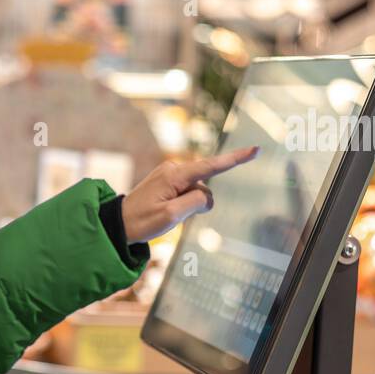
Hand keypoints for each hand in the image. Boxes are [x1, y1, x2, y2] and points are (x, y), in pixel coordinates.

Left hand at [120, 145, 259, 243]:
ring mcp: (170, 174)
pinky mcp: (168, 181)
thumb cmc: (142, 221)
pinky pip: (187, 193)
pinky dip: (183, 204)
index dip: (235, 159)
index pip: (212, 166)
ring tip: (163, 213)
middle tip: (170, 214)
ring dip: (188, 206)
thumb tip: (206, 197)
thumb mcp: (171, 216)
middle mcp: (173, 169)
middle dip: (197, 204)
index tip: (255, 150)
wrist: (118, 223)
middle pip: (203, 187)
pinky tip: (165, 210)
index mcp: (174, 175)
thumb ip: (195, 203)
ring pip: (196, 192)